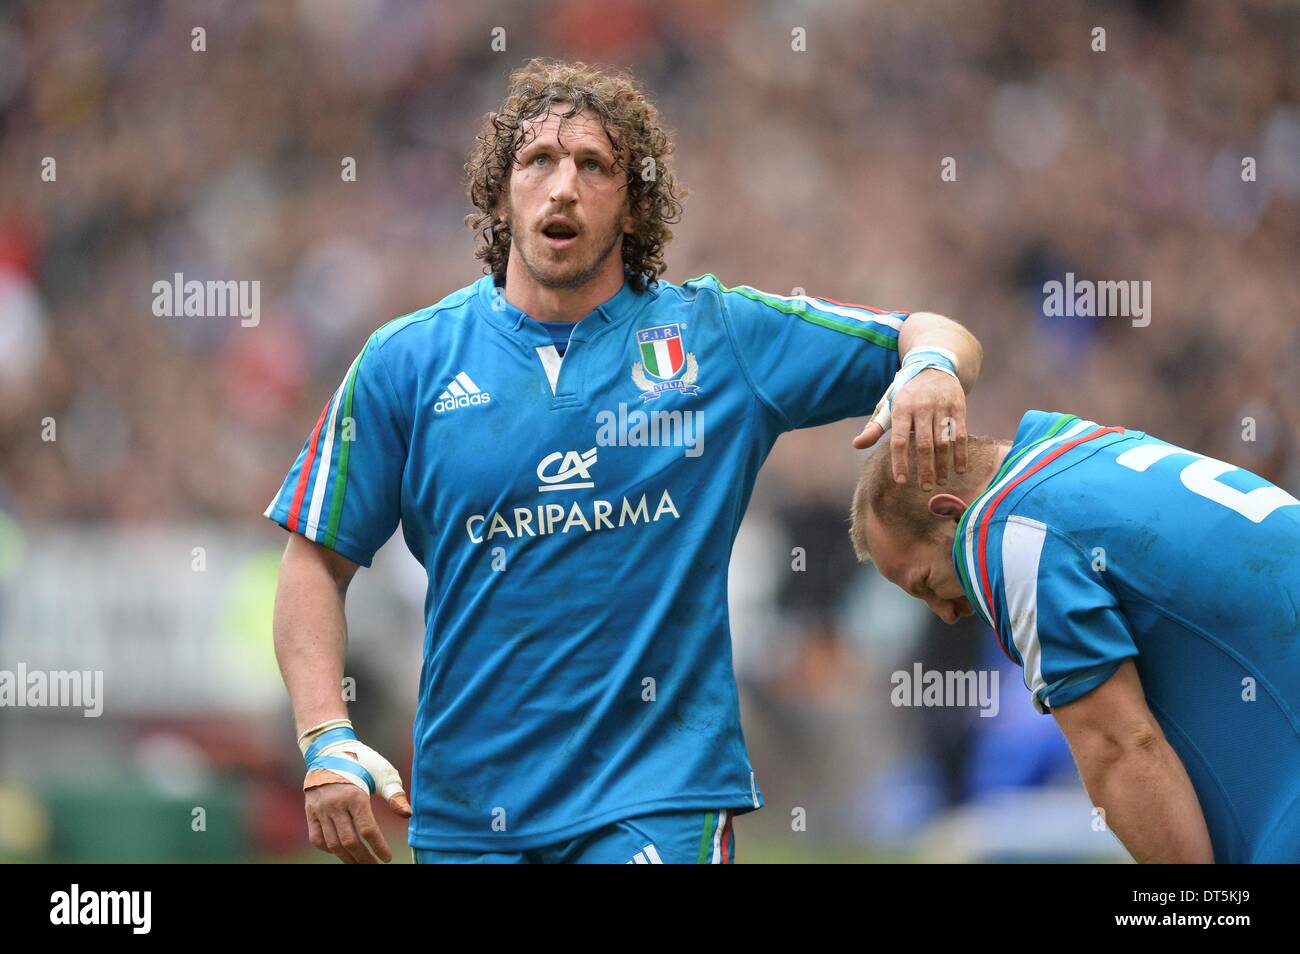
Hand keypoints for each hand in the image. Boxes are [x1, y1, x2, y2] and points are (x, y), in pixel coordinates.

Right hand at [299, 719, 411, 863]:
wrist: (329, 750)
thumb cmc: (362, 761)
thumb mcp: (383, 773)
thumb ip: (395, 795)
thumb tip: (407, 814)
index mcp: (355, 795)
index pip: (367, 830)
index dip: (378, 847)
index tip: (386, 858)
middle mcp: (335, 804)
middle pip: (349, 841)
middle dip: (364, 858)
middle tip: (374, 865)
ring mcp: (320, 809)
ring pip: (332, 843)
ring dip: (347, 857)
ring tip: (360, 862)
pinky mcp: (310, 811)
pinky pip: (317, 838)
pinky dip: (328, 848)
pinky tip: (341, 851)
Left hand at [854, 367, 967, 489]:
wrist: (933, 366)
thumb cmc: (907, 393)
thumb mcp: (889, 406)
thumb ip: (875, 427)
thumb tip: (856, 445)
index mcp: (901, 409)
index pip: (899, 440)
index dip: (900, 462)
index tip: (901, 481)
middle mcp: (921, 408)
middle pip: (923, 444)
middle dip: (924, 469)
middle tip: (924, 488)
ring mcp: (941, 407)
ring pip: (943, 441)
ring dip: (942, 465)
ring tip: (940, 482)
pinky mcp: (958, 407)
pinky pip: (960, 434)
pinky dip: (960, 454)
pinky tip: (959, 469)